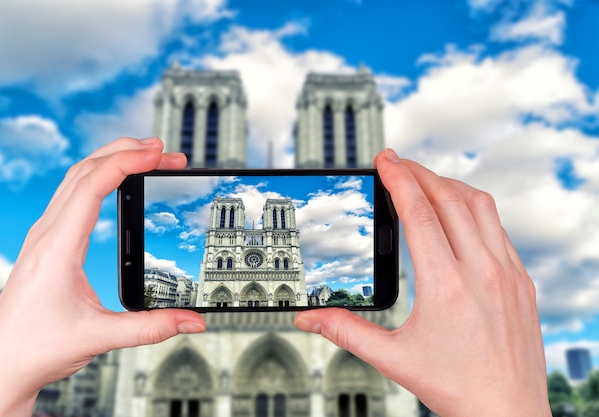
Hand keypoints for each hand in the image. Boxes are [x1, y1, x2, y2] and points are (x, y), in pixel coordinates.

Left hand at [0, 137, 205, 416]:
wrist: (1, 364)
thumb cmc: (37, 348)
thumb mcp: (100, 337)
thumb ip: (152, 327)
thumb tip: (194, 321)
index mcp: (57, 248)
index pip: (92, 185)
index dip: (127, 162)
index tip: (159, 154)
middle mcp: (46, 234)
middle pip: (84, 170)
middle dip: (126, 152)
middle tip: (164, 151)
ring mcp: (44, 235)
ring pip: (76, 178)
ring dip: (111, 160)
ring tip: (147, 157)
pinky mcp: (47, 242)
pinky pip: (72, 194)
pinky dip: (99, 176)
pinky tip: (116, 181)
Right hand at [294, 149, 550, 416]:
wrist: (507, 412)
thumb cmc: (453, 387)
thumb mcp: (392, 359)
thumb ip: (345, 331)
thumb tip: (306, 318)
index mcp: (446, 287)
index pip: (420, 214)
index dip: (399, 180)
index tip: (385, 159)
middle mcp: (483, 272)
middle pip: (449, 199)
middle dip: (420, 172)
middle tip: (397, 163)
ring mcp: (508, 273)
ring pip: (480, 206)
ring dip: (449, 185)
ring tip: (425, 181)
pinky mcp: (522, 280)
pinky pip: (498, 228)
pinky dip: (473, 209)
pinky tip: (457, 214)